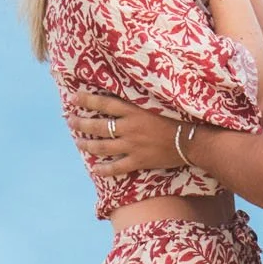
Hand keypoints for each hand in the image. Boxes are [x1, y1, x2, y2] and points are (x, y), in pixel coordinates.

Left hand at [71, 90, 187, 176]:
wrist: (192, 140)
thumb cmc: (179, 116)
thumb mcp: (158, 102)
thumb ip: (140, 99)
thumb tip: (125, 94)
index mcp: (133, 111)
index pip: (104, 103)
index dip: (86, 100)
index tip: (73, 98)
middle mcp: (129, 128)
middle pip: (98, 126)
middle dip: (81, 123)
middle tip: (70, 120)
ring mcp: (132, 146)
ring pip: (102, 147)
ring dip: (87, 145)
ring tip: (78, 142)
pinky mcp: (138, 161)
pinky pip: (116, 167)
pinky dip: (104, 169)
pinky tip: (95, 169)